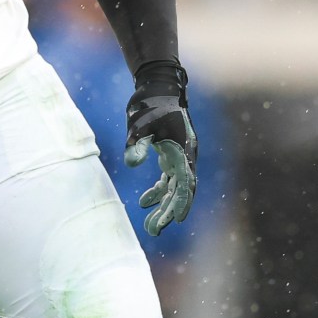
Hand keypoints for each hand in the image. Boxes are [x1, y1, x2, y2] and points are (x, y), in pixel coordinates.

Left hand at [123, 59, 197, 236]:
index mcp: (183, 151)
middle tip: (153, 231)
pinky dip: (157, 191)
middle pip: (180, 191)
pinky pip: (167, 179)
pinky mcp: (169, 153)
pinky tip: (143, 202)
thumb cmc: (151, 104)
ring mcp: (178, 156)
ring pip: (174, 188)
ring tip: (150, 226)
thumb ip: (137, 144)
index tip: (175, 219)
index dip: (181, 203)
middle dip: (168, 212)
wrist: (157, 86)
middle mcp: (185, 156)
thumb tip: (131, 164)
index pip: (185, 183)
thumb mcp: (140, 124)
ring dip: (163, 206)